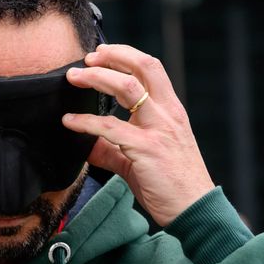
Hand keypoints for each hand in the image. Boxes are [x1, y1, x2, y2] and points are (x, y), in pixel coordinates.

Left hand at [62, 44, 214, 226]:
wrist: (193, 208)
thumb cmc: (171, 184)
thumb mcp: (141, 159)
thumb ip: (113, 149)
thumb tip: (86, 144)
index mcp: (170, 111)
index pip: (150, 69)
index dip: (124, 55)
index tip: (101, 55)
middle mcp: (167, 113)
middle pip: (142, 67)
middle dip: (112, 56)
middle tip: (86, 59)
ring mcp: (158, 129)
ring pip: (127, 87)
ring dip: (97, 78)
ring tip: (74, 78)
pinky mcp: (146, 149)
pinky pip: (110, 128)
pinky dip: (86, 121)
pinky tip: (70, 121)